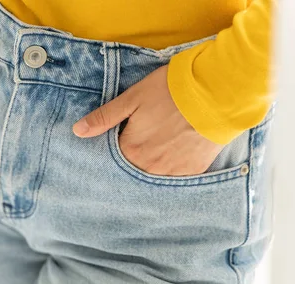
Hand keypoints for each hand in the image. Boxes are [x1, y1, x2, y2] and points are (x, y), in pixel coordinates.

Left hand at [72, 65, 223, 175]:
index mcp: (132, 151)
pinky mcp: (194, 170)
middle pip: (131, 172)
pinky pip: (175, 178)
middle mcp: (150, 168)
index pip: (111, 162)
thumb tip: (78, 131)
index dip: (111, 153)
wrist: (219, 91)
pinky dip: (169, 170)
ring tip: (153, 151)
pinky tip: (170, 157)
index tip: (115, 144)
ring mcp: (174, 172)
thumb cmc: (172, 91)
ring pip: (152, 176)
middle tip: (137, 146)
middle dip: (128, 163)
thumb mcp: (133, 98)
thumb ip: (104, 117)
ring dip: (148, 168)